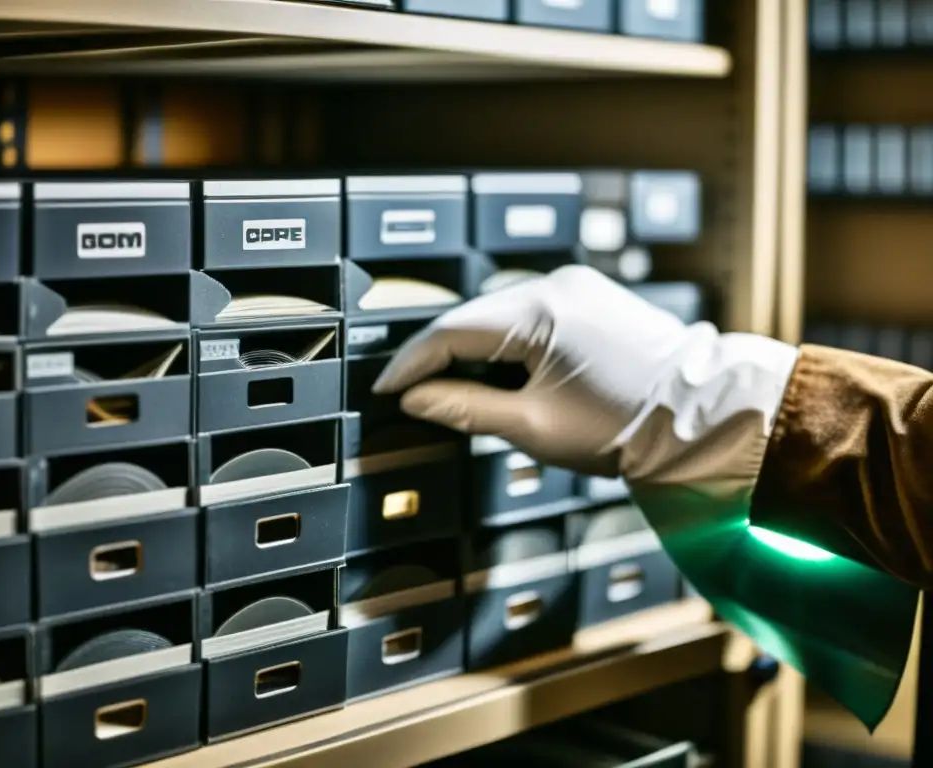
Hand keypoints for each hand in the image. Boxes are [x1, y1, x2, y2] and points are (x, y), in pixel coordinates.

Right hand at [373, 265, 797, 483]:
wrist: (702, 417)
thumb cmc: (624, 428)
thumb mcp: (533, 426)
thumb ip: (464, 408)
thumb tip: (414, 399)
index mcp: (539, 311)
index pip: (451, 331)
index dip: (411, 362)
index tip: (384, 388)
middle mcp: (556, 284)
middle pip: (473, 317)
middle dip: (440, 355)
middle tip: (411, 391)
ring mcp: (578, 285)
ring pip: (501, 313)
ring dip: (474, 347)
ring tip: (453, 388)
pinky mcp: (593, 295)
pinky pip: (532, 311)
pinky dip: (508, 340)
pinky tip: (501, 370)